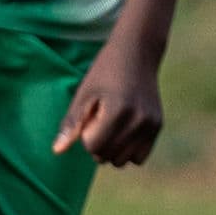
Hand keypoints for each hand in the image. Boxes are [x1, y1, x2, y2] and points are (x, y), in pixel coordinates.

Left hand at [54, 35, 163, 165]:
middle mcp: (138, 120)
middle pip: (107, 157)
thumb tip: (57, 151)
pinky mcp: (157, 126)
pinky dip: (128, 151)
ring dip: (112, 151)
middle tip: (100, 120)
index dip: (86, 136)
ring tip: (111, 127)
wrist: (137, 53)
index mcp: (118, 111)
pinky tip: (123, 132)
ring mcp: (151, 125)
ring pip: (123, 161)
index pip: (94, 147)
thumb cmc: (105, 72)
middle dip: (97, 144)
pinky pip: (139, 157)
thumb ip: (72, 123)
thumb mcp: (84, 94)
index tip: (90, 117)